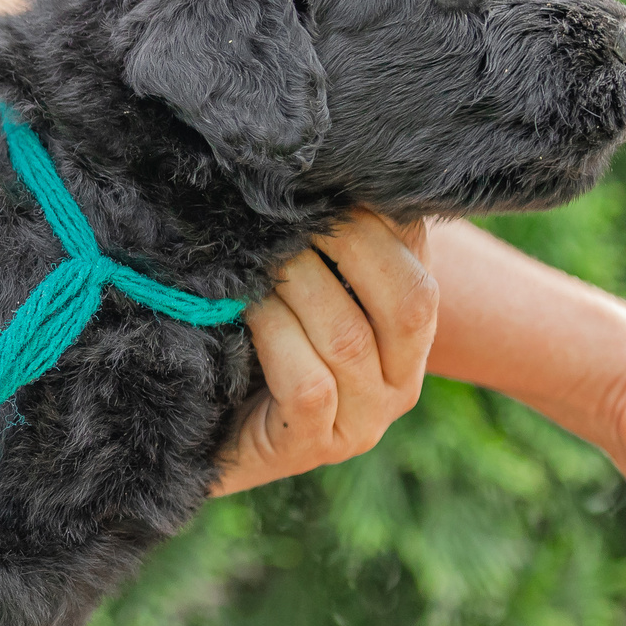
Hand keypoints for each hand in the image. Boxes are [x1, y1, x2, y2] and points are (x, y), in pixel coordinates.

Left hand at [215, 211, 438, 496]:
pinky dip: (277, 337)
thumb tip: (338, 176)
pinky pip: (309, 387)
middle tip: (291, 210)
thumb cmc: (255, 342)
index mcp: (411, 338)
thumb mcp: (302, 290)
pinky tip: (244, 309)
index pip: (425, 272)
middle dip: (349, 244)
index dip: (386, 223)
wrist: (201, 433)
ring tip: (256, 255)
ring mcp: (363, 423)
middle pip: (409, 303)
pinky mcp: (312, 448)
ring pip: (350, 341)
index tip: (331, 184)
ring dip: (299, 286)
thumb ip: (332, 248)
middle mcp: (402, 383)